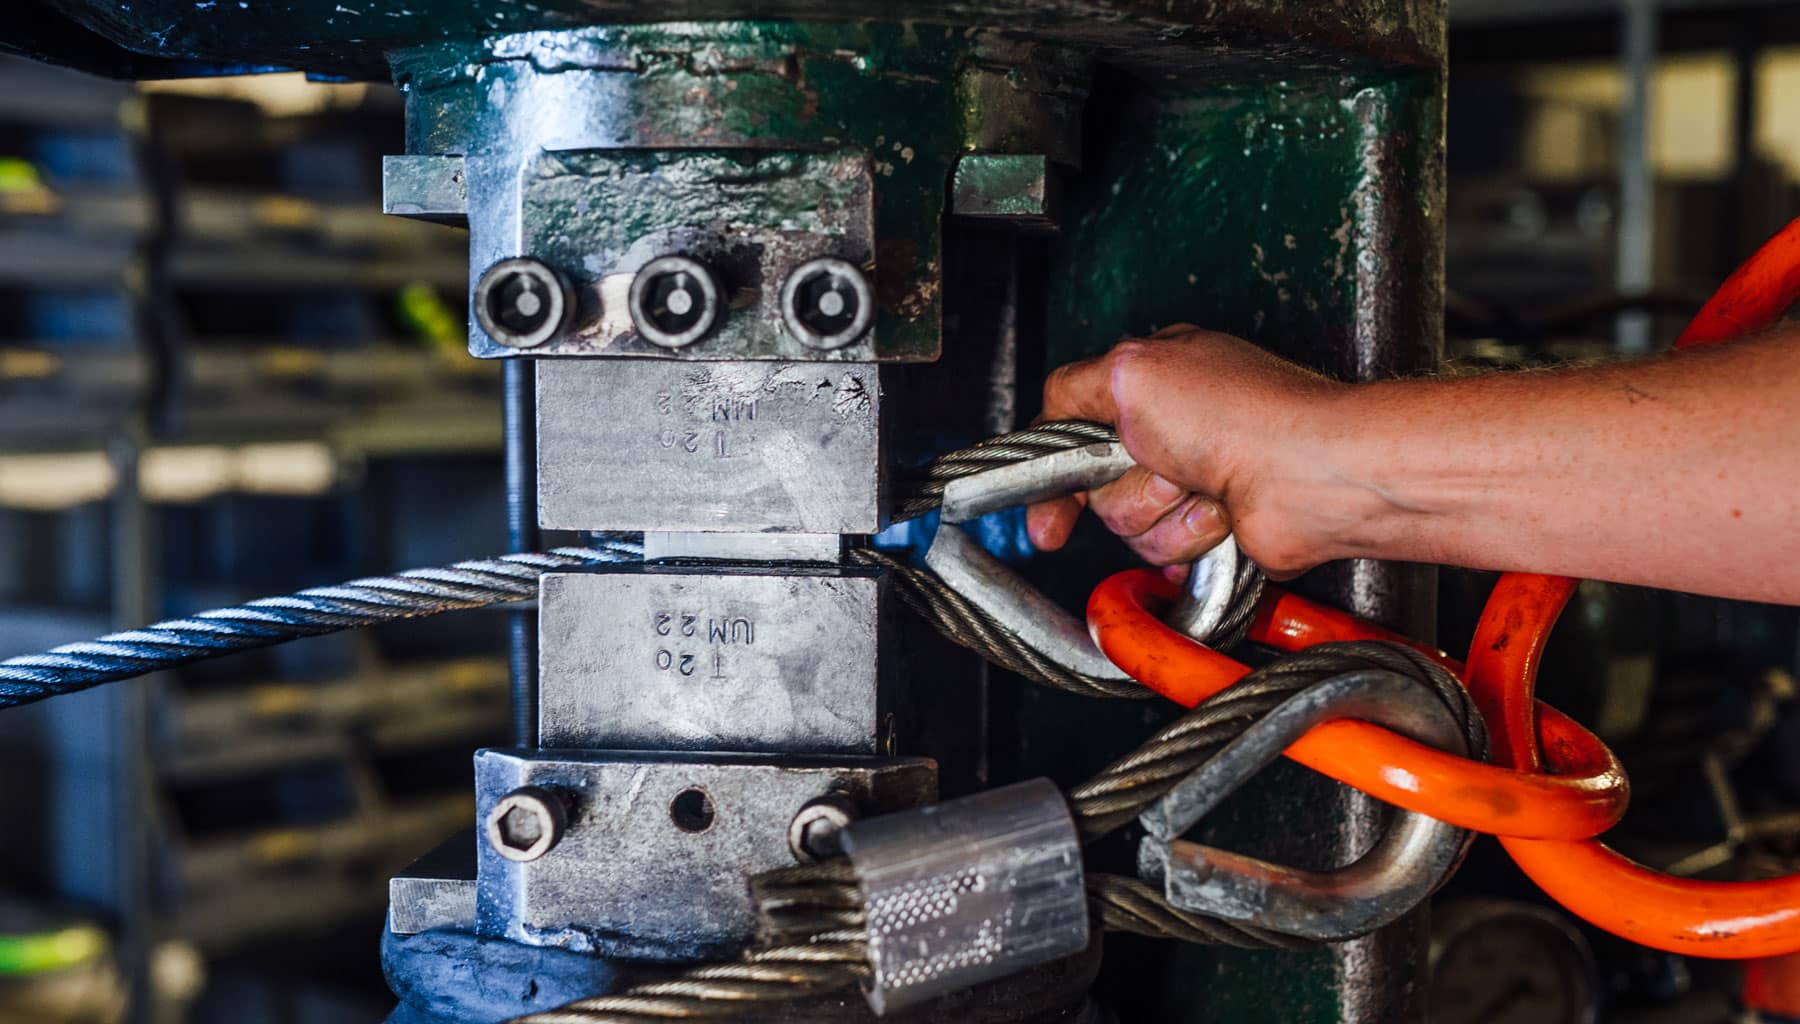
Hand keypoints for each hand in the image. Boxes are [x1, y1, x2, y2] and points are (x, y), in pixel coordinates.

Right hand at [1026, 325, 1363, 578]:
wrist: (1308, 476)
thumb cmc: (1242, 415)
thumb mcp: (1130, 371)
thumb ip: (1071, 387)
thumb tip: (1049, 411)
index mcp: (1152, 379)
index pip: (1075, 429)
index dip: (1057, 472)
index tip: (1048, 513)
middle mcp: (1172, 429)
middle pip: (1097, 486)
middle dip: (1127, 485)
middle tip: (1166, 465)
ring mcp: (1193, 480)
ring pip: (1130, 524)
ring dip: (1162, 514)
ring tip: (1204, 489)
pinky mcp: (1212, 526)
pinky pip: (1166, 551)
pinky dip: (1190, 538)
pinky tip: (1220, 516)